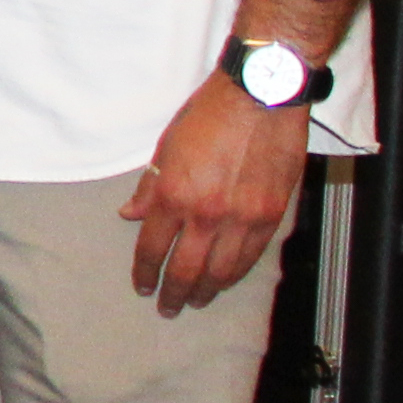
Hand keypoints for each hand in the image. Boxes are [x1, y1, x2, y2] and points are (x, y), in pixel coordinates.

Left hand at [123, 62, 312, 314]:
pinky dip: (236, 273)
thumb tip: (131, 215)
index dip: (145, 272)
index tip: (142, 286)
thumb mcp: (167, 146)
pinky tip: (226, 279)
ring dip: (207, 290)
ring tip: (198, 300)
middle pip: (187, 270)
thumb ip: (150, 187)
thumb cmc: (211, 114)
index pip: (152, 248)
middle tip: (168, 307)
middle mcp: (207, 213)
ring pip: (222, 270)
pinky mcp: (272, 214)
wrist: (263, 95)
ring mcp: (242, 217)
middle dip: (174, 294)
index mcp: (174, 195)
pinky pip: (251, 256)